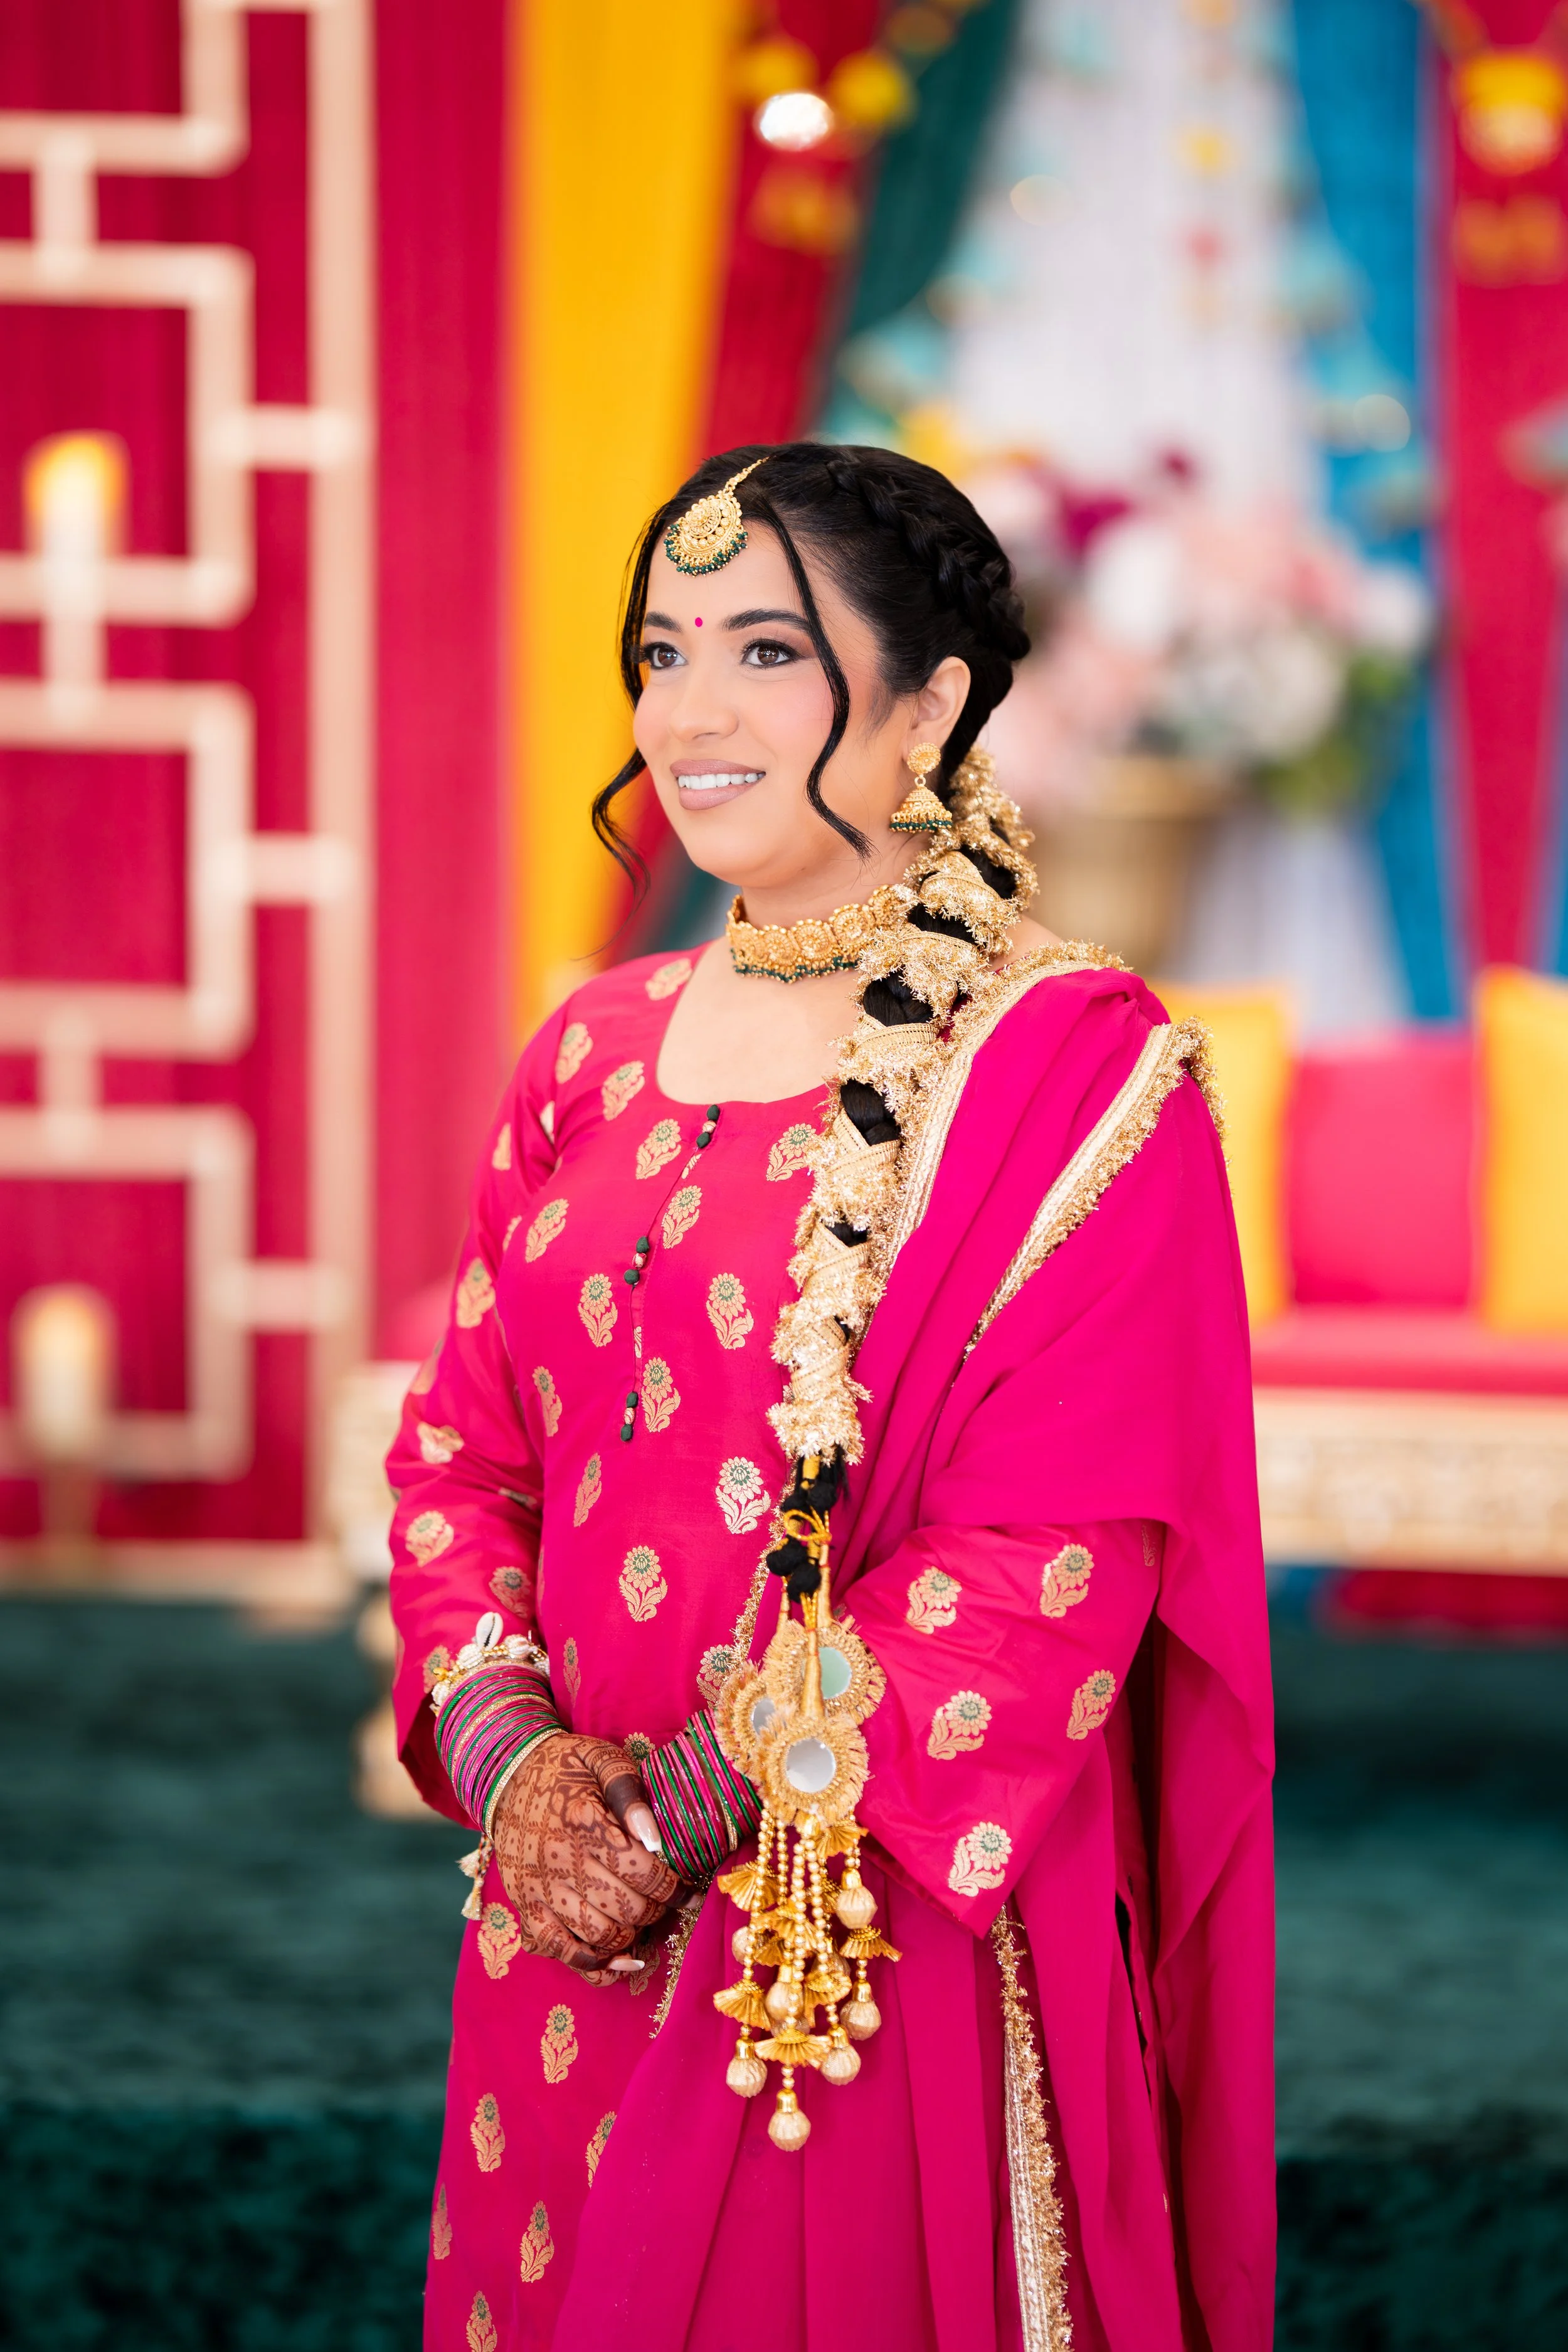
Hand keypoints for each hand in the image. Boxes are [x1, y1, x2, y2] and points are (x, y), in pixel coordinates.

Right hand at [491, 1733, 678, 1984]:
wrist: (507, 1776)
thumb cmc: (565, 1767)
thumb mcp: (602, 1761)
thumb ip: (631, 1794)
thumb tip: (656, 1840)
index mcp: (584, 1824)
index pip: (644, 1873)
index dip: (676, 1889)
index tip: (692, 1892)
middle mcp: (561, 1863)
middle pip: (627, 1909)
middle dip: (656, 1909)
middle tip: (663, 1898)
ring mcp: (540, 1891)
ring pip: (599, 1936)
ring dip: (630, 1934)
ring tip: (640, 1917)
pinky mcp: (525, 1907)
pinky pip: (561, 1952)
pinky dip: (594, 1963)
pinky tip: (620, 1957)